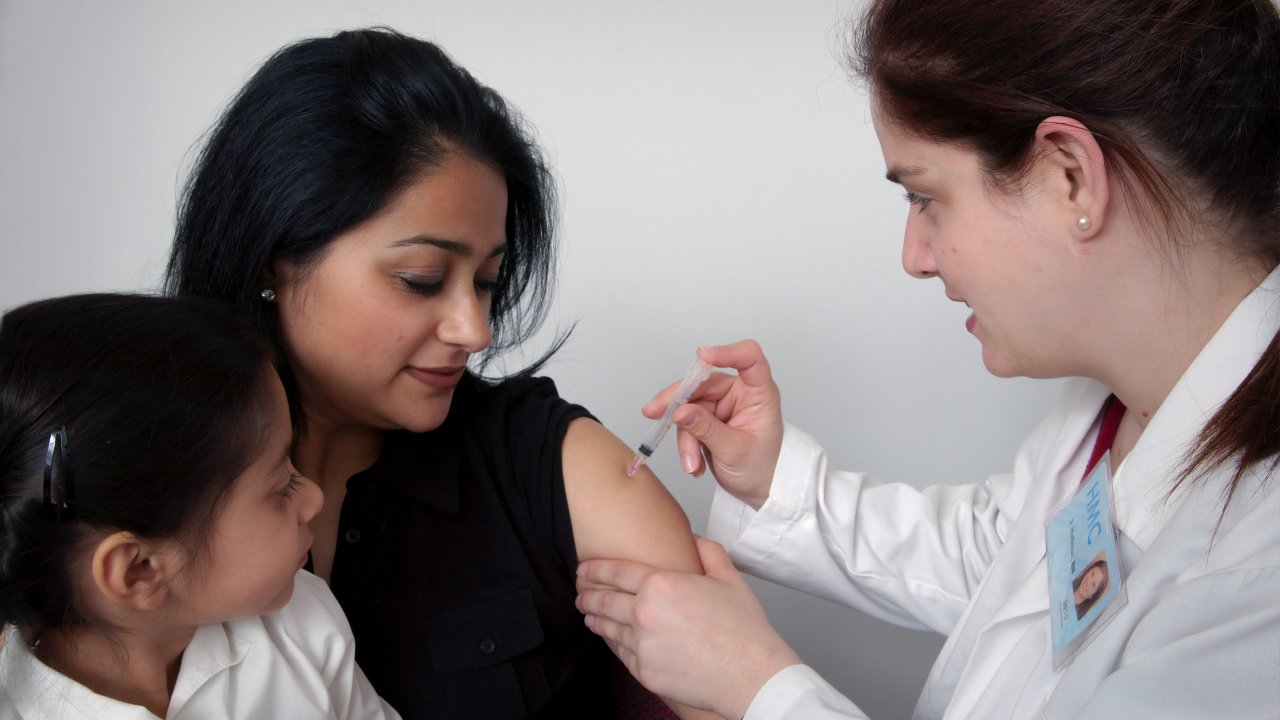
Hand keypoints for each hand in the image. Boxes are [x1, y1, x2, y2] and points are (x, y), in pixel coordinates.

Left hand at [576, 537, 801, 719]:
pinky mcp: (645, 672)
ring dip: (596, 620)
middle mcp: (645, 613)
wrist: (751, 675)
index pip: (616, 572)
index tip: (583, 569)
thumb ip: (708, 552)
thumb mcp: (729, 578)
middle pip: (604, 601)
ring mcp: (642, 645)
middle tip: (580, 594)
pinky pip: (621, 654)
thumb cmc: (744, 629)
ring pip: (609, 629)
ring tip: (590, 616)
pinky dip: (613, 645)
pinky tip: (612, 641)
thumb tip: (694, 539)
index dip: (595, 570)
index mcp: (661, 585)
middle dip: (588, 596)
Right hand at [646, 340, 782, 508]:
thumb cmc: (761, 468)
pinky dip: (686, 444)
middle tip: (655, 413)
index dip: (726, 352)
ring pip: (688, 407)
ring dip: (685, 437)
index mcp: (758, 393)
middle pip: (702, 382)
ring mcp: (720, 405)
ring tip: (692, 464)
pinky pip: (685, 423)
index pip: (748, 358)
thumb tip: (680, 411)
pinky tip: (694, 463)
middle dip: (678, 403)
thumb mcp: (735, 451)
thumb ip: (707, 429)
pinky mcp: (706, 418)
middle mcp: (739, 393)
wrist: (758, 490)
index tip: (702, 355)